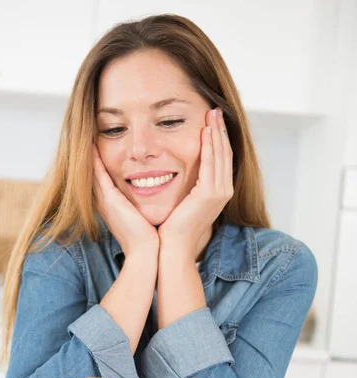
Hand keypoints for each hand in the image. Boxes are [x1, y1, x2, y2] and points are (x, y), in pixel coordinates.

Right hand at [92, 144, 159, 256]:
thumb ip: (143, 206)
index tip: (99, 146)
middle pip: (93, 173)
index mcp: (112, 206)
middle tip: (87, 135)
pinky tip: (93, 145)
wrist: (147, 253)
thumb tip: (154, 195)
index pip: (103, 179)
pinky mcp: (110, 201)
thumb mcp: (143, 217)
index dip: (99, 163)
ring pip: (93, 172)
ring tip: (86, 134)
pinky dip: (95, 161)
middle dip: (90, 155)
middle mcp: (105, 202)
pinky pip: (100, 176)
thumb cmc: (149, 238)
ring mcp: (105, 201)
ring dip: (90, 154)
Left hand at [158, 107, 233, 259]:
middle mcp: (223, 191)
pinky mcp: (210, 194)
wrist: (172, 247)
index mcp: (217, 193)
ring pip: (220, 155)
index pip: (220, 160)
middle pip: (224, 154)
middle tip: (215, 110)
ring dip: (217, 133)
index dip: (218, 139)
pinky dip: (209, 146)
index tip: (212, 121)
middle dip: (220, 130)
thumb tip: (180, 173)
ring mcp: (219, 193)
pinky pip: (211, 164)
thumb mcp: (183, 201)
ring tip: (212, 114)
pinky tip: (206, 131)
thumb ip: (187, 186)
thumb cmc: (172, 228)